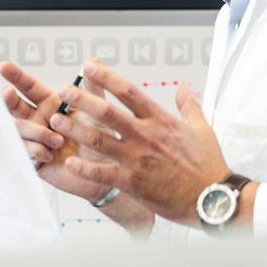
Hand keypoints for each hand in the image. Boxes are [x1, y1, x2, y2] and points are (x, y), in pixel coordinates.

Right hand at [0, 61, 111, 202]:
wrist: (105, 172)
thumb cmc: (102, 139)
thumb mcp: (99, 112)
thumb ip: (93, 89)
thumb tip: (93, 61)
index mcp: (51, 104)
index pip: (29, 87)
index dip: (17, 76)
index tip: (4, 66)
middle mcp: (38, 120)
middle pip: (15, 105)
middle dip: (9, 98)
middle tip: (8, 92)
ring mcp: (33, 139)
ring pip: (19, 127)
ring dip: (37, 131)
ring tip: (58, 140)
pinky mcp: (33, 159)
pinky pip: (25, 150)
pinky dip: (38, 149)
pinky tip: (52, 155)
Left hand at [53, 62, 230, 226]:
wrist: (212, 198)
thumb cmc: (208, 164)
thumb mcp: (202, 128)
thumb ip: (188, 105)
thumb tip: (184, 87)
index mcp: (160, 120)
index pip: (129, 92)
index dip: (107, 78)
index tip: (90, 67)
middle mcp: (146, 136)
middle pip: (107, 112)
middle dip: (82, 100)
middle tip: (62, 91)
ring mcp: (137, 160)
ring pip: (99, 140)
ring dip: (75, 129)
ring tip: (55, 120)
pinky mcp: (133, 183)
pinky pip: (102, 173)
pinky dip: (84, 168)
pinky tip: (69, 162)